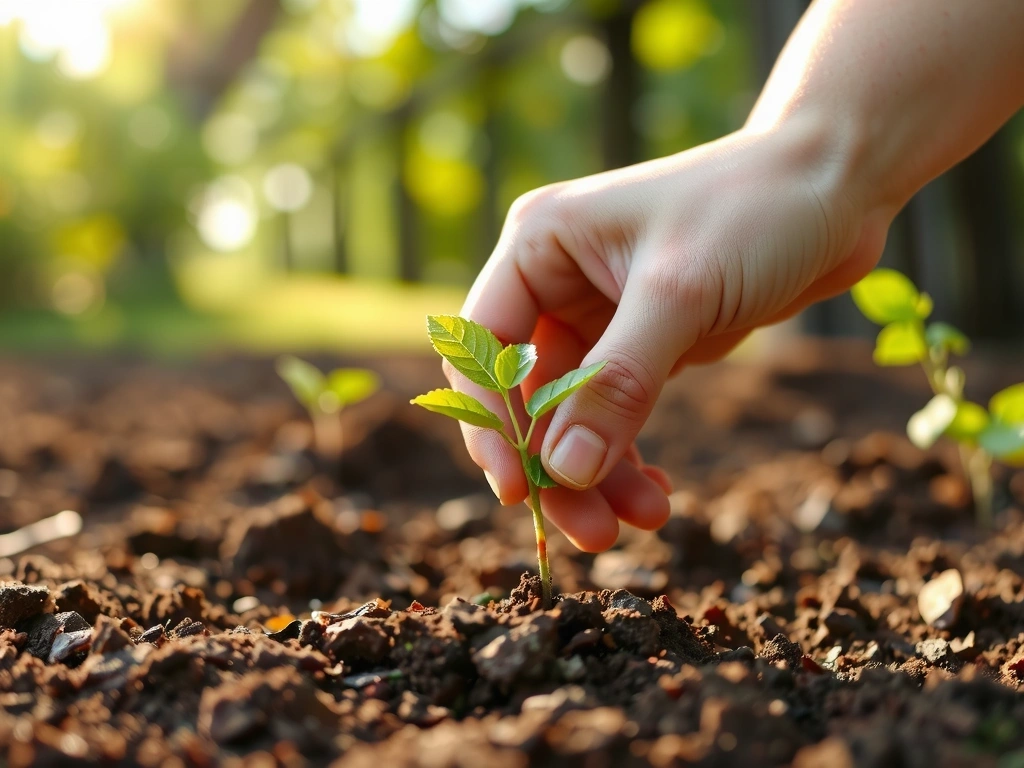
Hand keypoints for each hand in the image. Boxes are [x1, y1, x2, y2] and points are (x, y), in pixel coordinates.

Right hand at [446, 119, 888, 551]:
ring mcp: (599, 314)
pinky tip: (654, 491)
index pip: (484, 348)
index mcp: (539, 245)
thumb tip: (564, 472)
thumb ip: (617, 382)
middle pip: (527, 395)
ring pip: (573, 414)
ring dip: (598, 472)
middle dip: (557, 465)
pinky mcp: (643, 339)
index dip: (491, 422)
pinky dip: (628, 455)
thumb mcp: (681, 294)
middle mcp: (557, 280)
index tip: (519, 490)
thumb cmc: (754, 210)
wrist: (836, 184)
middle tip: (591, 532)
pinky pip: (616, 412)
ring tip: (646, 519)